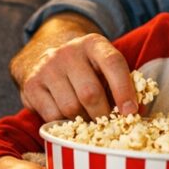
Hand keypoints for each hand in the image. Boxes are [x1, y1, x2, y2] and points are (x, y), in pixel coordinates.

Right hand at [11, 13, 138, 120]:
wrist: (46, 59)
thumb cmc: (86, 70)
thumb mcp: (105, 68)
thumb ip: (122, 85)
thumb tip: (136, 113)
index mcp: (94, 44)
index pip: (113, 64)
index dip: (124, 90)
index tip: (130, 112)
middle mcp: (69, 52)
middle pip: (90, 92)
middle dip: (103, 114)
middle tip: (108, 124)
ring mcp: (48, 67)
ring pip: (71, 107)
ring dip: (84, 120)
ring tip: (89, 119)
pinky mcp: (32, 84)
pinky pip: (52, 115)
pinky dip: (64, 123)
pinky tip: (69, 118)